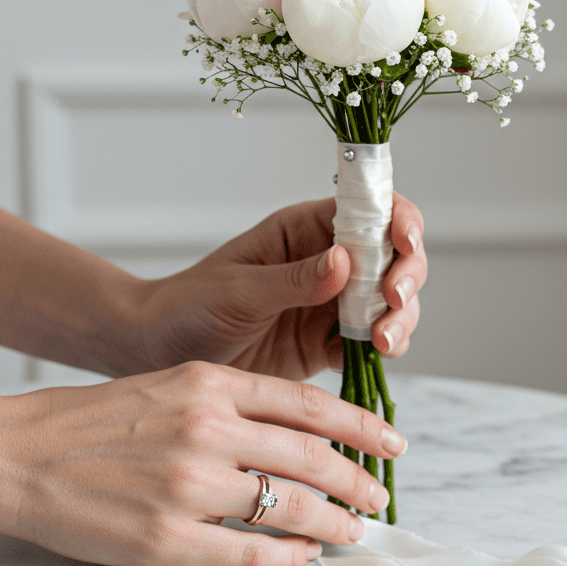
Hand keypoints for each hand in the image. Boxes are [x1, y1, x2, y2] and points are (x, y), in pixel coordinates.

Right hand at [0, 364, 407, 565]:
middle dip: (357, 481)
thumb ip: (231, 401)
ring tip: (351, 532)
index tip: (391, 440)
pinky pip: (247, 552)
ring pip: (288, 507)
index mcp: (209, 384)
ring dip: (330, 523)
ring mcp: (188, 486)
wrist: (17, 453)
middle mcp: (207, 429)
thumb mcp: (168, 384)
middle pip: (310, 457)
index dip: (360, 425)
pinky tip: (300, 557)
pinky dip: (284, 557)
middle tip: (381, 498)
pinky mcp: (167, 538)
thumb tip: (298, 430)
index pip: (307, 404)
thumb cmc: (93, 419)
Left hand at [135, 194, 426, 380]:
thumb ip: (293, 279)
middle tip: (393, 300)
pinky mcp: (328, 345)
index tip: (405, 240)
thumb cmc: (188, 306)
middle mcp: (327, 261)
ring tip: (383, 340)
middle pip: (393, 256)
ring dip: (401, 317)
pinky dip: (387, 349)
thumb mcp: (238, 290)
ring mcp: (331, 304)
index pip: (367, 209)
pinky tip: (379, 356)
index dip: (397, 218)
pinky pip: (374, 343)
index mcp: (304, 229)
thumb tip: (346, 260)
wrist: (159, 352)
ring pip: (392, 302)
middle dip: (407, 275)